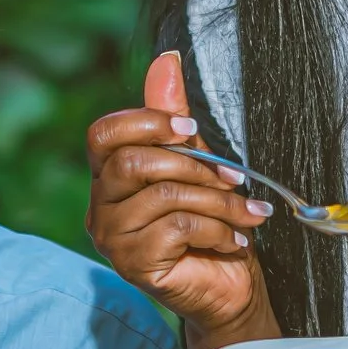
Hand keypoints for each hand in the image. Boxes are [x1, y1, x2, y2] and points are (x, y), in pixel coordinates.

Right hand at [86, 51, 274, 340]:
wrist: (230, 288)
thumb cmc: (210, 228)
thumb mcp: (198, 164)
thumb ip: (174, 117)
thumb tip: (166, 59)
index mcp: (110, 177)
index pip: (103, 134)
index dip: (148, 122)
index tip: (193, 129)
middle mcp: (102, 208)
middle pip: (132, 163)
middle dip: (194, 166)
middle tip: (233, 179)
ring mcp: (113, 239)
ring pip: (162, 196)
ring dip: (218, 203)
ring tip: (246, 215)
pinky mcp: (134, 266)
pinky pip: (177, 229)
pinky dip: (217, 230)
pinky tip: (235, 241)